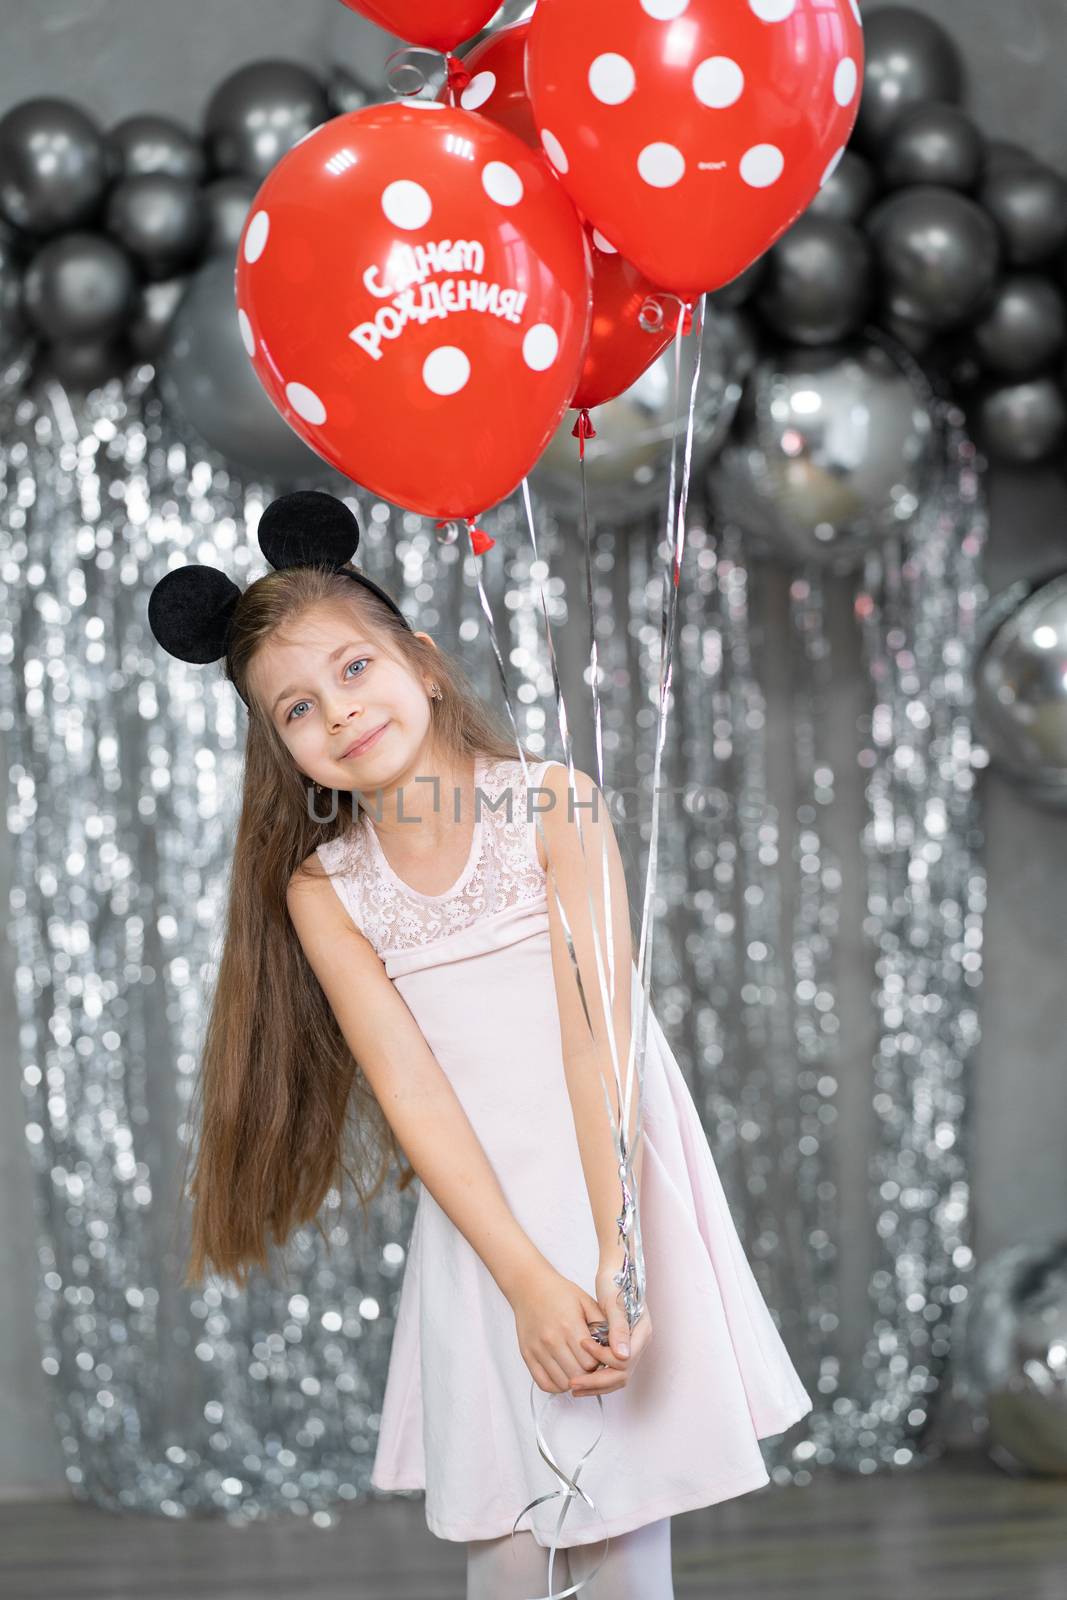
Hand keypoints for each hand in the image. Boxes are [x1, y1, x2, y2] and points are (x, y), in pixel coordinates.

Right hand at [511, 1262, 622, 1395]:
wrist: (530, 1286)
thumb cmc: (560, 1293)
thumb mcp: (586, 1301)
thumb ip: (603, 1324)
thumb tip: (617, 1346)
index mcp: (569, 1326)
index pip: (591, 1362)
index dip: (599, 1362)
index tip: (600, 1356)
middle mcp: (552, 1340)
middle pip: (577, 1374)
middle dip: (588, 1373)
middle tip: (590, 1363)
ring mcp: (538, 1349)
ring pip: (562, 1382)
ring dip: (573, 1380)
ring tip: (577, 1368)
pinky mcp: (527, 1355)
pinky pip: (544, 1383)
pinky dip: (556, 1385)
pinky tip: (564, 1373)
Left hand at [569, 1259, 652, 1398]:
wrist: (614, 1273)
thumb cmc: (613, 1284)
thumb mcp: (614, 1304)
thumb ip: (619, 1329)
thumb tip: (622, 1356)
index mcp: (642, 1333)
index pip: (625, 1361)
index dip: (603, 1360)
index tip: (582, 1350)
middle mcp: (639, 1344)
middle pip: (621, 1375)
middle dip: (597, 1382)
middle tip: (574, 1383)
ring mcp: (631, 1348)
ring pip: (616, 1378)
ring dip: (595, 1385)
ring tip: (573, 1387)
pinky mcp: (620, 1349)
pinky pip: (610, 1371)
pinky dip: (596, 1378)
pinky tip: (579, 1379)